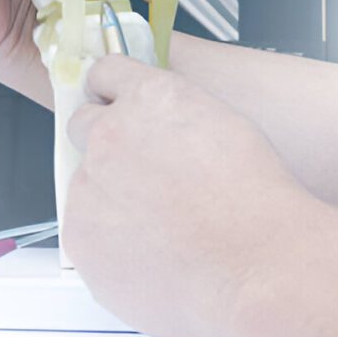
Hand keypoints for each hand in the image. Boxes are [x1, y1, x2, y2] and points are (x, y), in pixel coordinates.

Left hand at [65, 55, 322, 336]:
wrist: (256, 264)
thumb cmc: (255, 199)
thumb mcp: (223, 124)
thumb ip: (174, 115)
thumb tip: (158, 124)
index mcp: (150, 98)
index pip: (106, 73)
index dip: (114, 92)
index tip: (116, 104)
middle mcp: (110, 135)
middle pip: (83, 125)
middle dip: (106, 142)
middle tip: (144, 173)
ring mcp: (89, 189)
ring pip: (87, 186)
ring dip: (113, 199)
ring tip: (164, 227)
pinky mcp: (81, 239)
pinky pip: (88, 235)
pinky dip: (112, 243)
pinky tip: (155, 253)